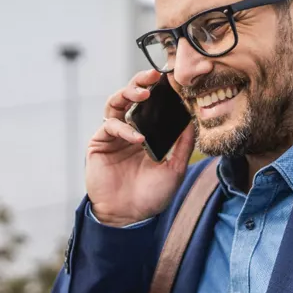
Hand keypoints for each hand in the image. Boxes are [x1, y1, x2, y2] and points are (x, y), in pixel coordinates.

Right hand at [86, 69, 196, 226]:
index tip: (172, 81)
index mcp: (148, 134)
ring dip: (128, 94)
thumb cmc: (151, 196)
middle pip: (132, 97)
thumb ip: (182, 145)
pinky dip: (124, 129)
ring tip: (143, 94)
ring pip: (116, 103)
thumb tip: (193, 120)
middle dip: (141, 83)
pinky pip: (109, 126)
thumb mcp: (175, 169)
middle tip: (153, 75)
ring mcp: (113, 136)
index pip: (152, 105)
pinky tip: (137, 138)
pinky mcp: (99, 143)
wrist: (128, 217)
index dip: (159, 92)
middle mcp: (130, 131)